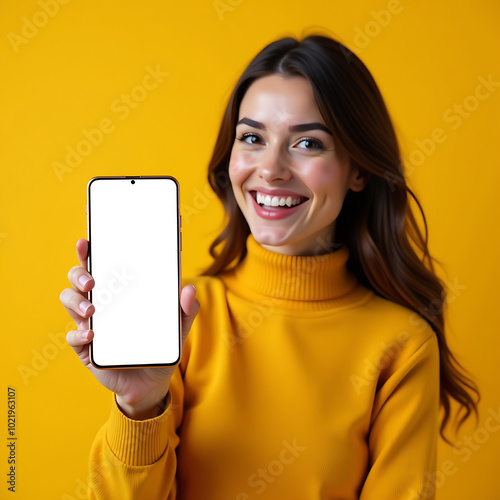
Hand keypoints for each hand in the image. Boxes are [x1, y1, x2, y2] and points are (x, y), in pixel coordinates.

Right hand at [59, 238, 199, 418]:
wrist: (152, 382)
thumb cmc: (160, 345)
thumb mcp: (178, 325)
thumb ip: (186, 308)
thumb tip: (189, 289)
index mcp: (120, 292)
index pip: (101, 265)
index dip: (90, 252)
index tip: (87, 240)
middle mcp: (101, 303)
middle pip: (78, 280)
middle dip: (79, 274)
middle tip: (92, 281)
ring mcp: (91, 324)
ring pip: (70, 303)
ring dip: (76, 302)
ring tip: (93, 310)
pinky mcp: (87, 349)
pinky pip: (73, 338)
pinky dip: (78, 334)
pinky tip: (92, 334)